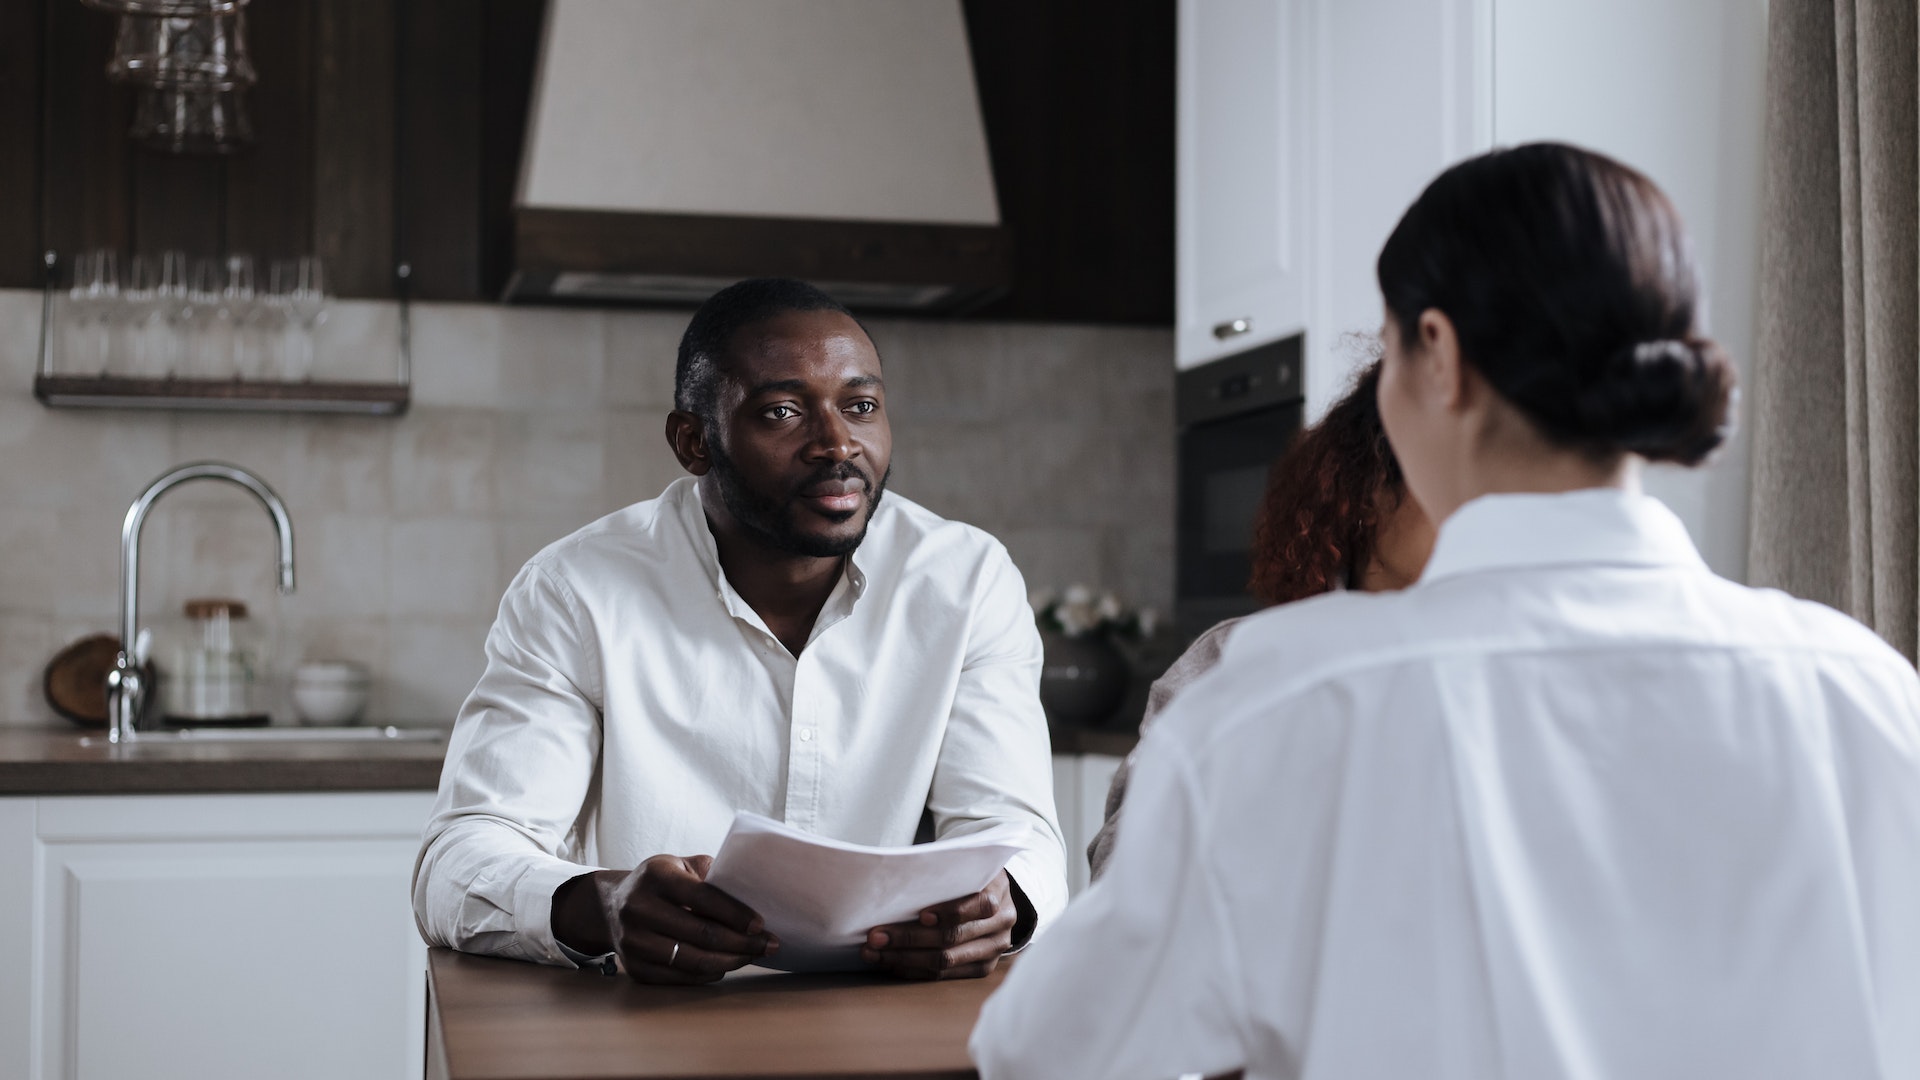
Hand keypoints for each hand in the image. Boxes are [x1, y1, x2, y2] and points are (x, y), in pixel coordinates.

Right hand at [553, 854, 777, 984]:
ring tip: (751, 956)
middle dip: (742, 943)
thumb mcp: (680, 864)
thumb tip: (753, 892)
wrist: (612, 905)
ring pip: (693, 960)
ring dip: (730, 961)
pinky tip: (726, 965)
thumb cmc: (660, 882)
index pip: (703, 897)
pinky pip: (680, 977)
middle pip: (702, 934)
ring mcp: (633, 941)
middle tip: (768, 944)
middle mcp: (639, 908)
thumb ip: (712, 873)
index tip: (761, 924)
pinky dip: (708, 973)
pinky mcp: (634, 967)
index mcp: (656, 875)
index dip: (735, 914)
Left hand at [860, 870, 1015, 979]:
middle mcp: (1001, 924)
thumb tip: (897, 877)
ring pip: (946, 960)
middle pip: (954, 937)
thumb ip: (942, 872)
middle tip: (876, 936)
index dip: (950, 911)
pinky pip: (945, 975)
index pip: (979, 905)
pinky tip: (891, 963)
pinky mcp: (982, 968)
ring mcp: (994, 949)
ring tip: (874, 953)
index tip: (921, 914)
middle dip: (910, 937)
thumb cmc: (967, 876)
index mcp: (999, 892)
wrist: (993, 894)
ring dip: (905, 958)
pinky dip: (915, 969)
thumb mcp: (963, 865)